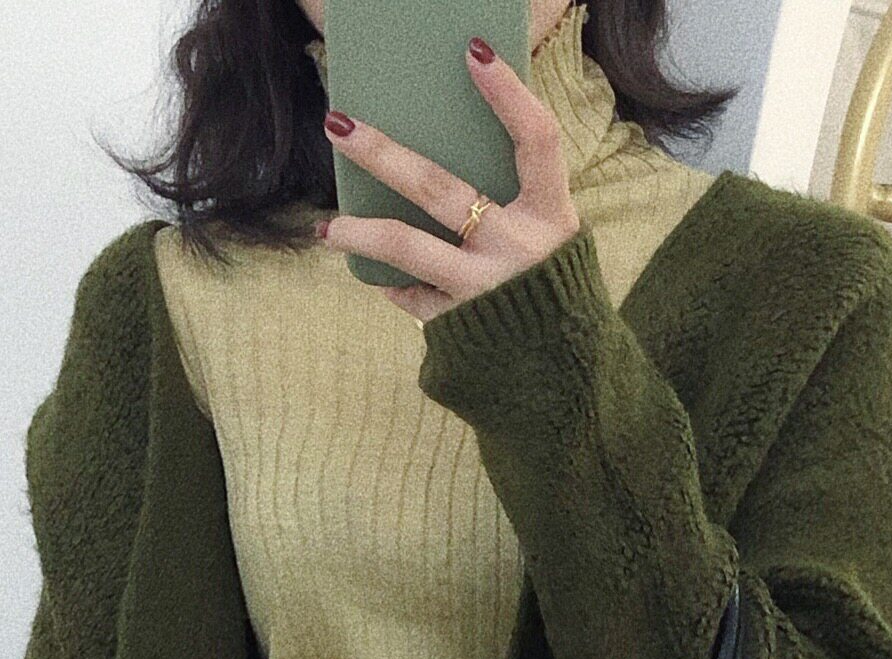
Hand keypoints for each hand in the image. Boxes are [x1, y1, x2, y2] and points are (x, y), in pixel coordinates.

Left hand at [319, 34, 578, 320]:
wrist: (565, 374)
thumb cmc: (553, 290)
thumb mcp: (551, 236)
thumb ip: (519, 196)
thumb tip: (461, 144)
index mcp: (551, 217)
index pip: (537, 141)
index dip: (509, 95)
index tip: (474, 51)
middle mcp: (517, 250)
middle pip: (440, 189)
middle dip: (382, 154)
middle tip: (338, 125)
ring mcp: (484, 289)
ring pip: (407, 248)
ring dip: (360, 233)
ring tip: (326, 230)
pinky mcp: (461, 325)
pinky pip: (415, 297)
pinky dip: (397, 287)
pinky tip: (380, 280)